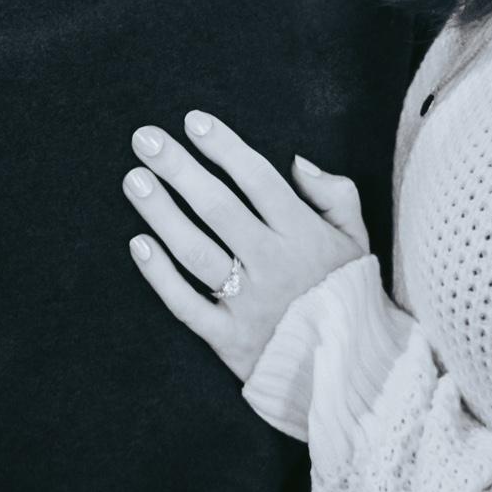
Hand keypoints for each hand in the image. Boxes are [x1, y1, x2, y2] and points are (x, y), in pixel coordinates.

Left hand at [123, 111, 370, 380]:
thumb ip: (335, 194)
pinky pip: (186, 304)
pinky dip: (159, 276)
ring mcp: (248, 303)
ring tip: (134, 179)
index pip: (258, 180)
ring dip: (161, 214)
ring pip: (196, 252)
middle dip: (180, 169)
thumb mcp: (357, 238)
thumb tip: (297, 160)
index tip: (193, 121)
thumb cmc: (347, 291)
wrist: (354, 370)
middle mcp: (273, 264)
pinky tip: (137, 243)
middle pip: (218, 209)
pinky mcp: (229, 339)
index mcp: (303, 234)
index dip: (225, 147)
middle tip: (145, 139)